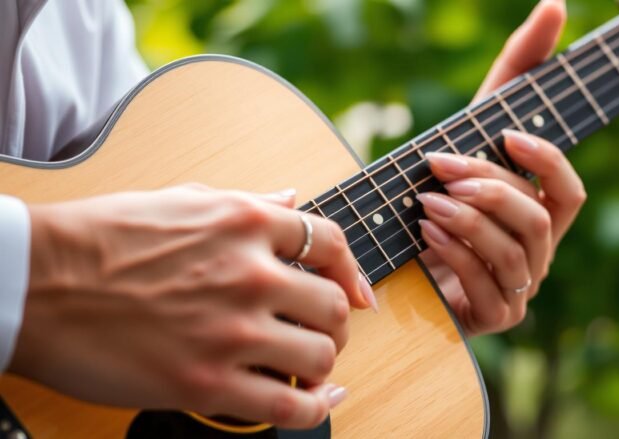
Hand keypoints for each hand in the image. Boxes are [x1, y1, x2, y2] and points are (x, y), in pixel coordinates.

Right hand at [10, 184, 373, 428]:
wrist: (37, 283)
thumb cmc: (102, 238)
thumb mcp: (183, 200)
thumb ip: (247, 202)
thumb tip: (291, 199)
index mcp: (244, 223)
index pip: (330, 241)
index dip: (351, 269)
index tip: (357, 291)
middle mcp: (248, 274)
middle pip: (335, 306)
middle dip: (335, 323)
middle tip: (319, 333)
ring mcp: (231, 331)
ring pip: (321, 355)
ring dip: (321, 363)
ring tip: (305, 366)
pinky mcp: (207, 384)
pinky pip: (289, 406)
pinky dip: (314, 408)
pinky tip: (317, 401)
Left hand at [420, 0, 585, 335]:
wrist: (399, 252)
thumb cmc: (447, 184)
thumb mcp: (472, 127)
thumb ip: (516, 70)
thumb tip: (557, 4)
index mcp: (541, 212)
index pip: (569, 192)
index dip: (547, 162)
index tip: (510, 133)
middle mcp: (538, 252)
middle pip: (537, 221)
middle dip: (490, 188)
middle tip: (441, 165)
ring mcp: (516, 287)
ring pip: (514, 255)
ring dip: (470, 224)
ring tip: (427, 202)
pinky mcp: (489, 316)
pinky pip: (485, 289)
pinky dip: (456, 256)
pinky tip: (424, 234)